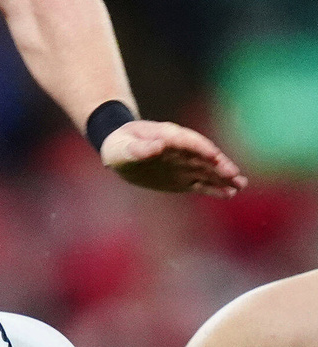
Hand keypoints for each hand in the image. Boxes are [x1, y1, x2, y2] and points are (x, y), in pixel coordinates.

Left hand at [100, 120, 247, 197]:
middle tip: (235, 175)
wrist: (122, 150)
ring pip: (207, 171)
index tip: (214, 156)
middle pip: (204, 157)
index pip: (189, 142)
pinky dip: (214, 189)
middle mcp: (181, 151)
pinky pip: (200, 183)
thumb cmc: (121, 145)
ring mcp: (183, 165)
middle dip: (219, 165)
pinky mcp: (182, 179)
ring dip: (223, 178)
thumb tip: (158, 145)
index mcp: (168, 137)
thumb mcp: (123, 146)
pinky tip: (229, 194)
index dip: (201, 148)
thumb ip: (138, 148)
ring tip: (240, 185)